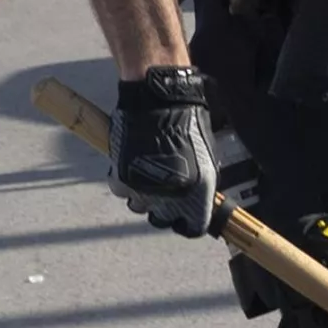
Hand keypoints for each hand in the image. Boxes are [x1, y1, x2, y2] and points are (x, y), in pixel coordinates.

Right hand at [108, 66, 217, 237]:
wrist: (158, 100)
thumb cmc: (188, 123)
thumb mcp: (207, 158)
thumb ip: (203, 185)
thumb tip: (200, 202)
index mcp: (196, 194)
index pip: (192, 227)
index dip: (189, 223)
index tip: (185, 217)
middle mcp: (169, 198)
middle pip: (163, 219)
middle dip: (166, 209)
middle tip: (166, 191)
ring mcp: (142, 190)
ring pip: (140, 206)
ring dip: (145, 195)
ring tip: (149, 173)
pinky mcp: (120, 179)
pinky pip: (122, 191)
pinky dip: (126, 181)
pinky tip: (134, 164)